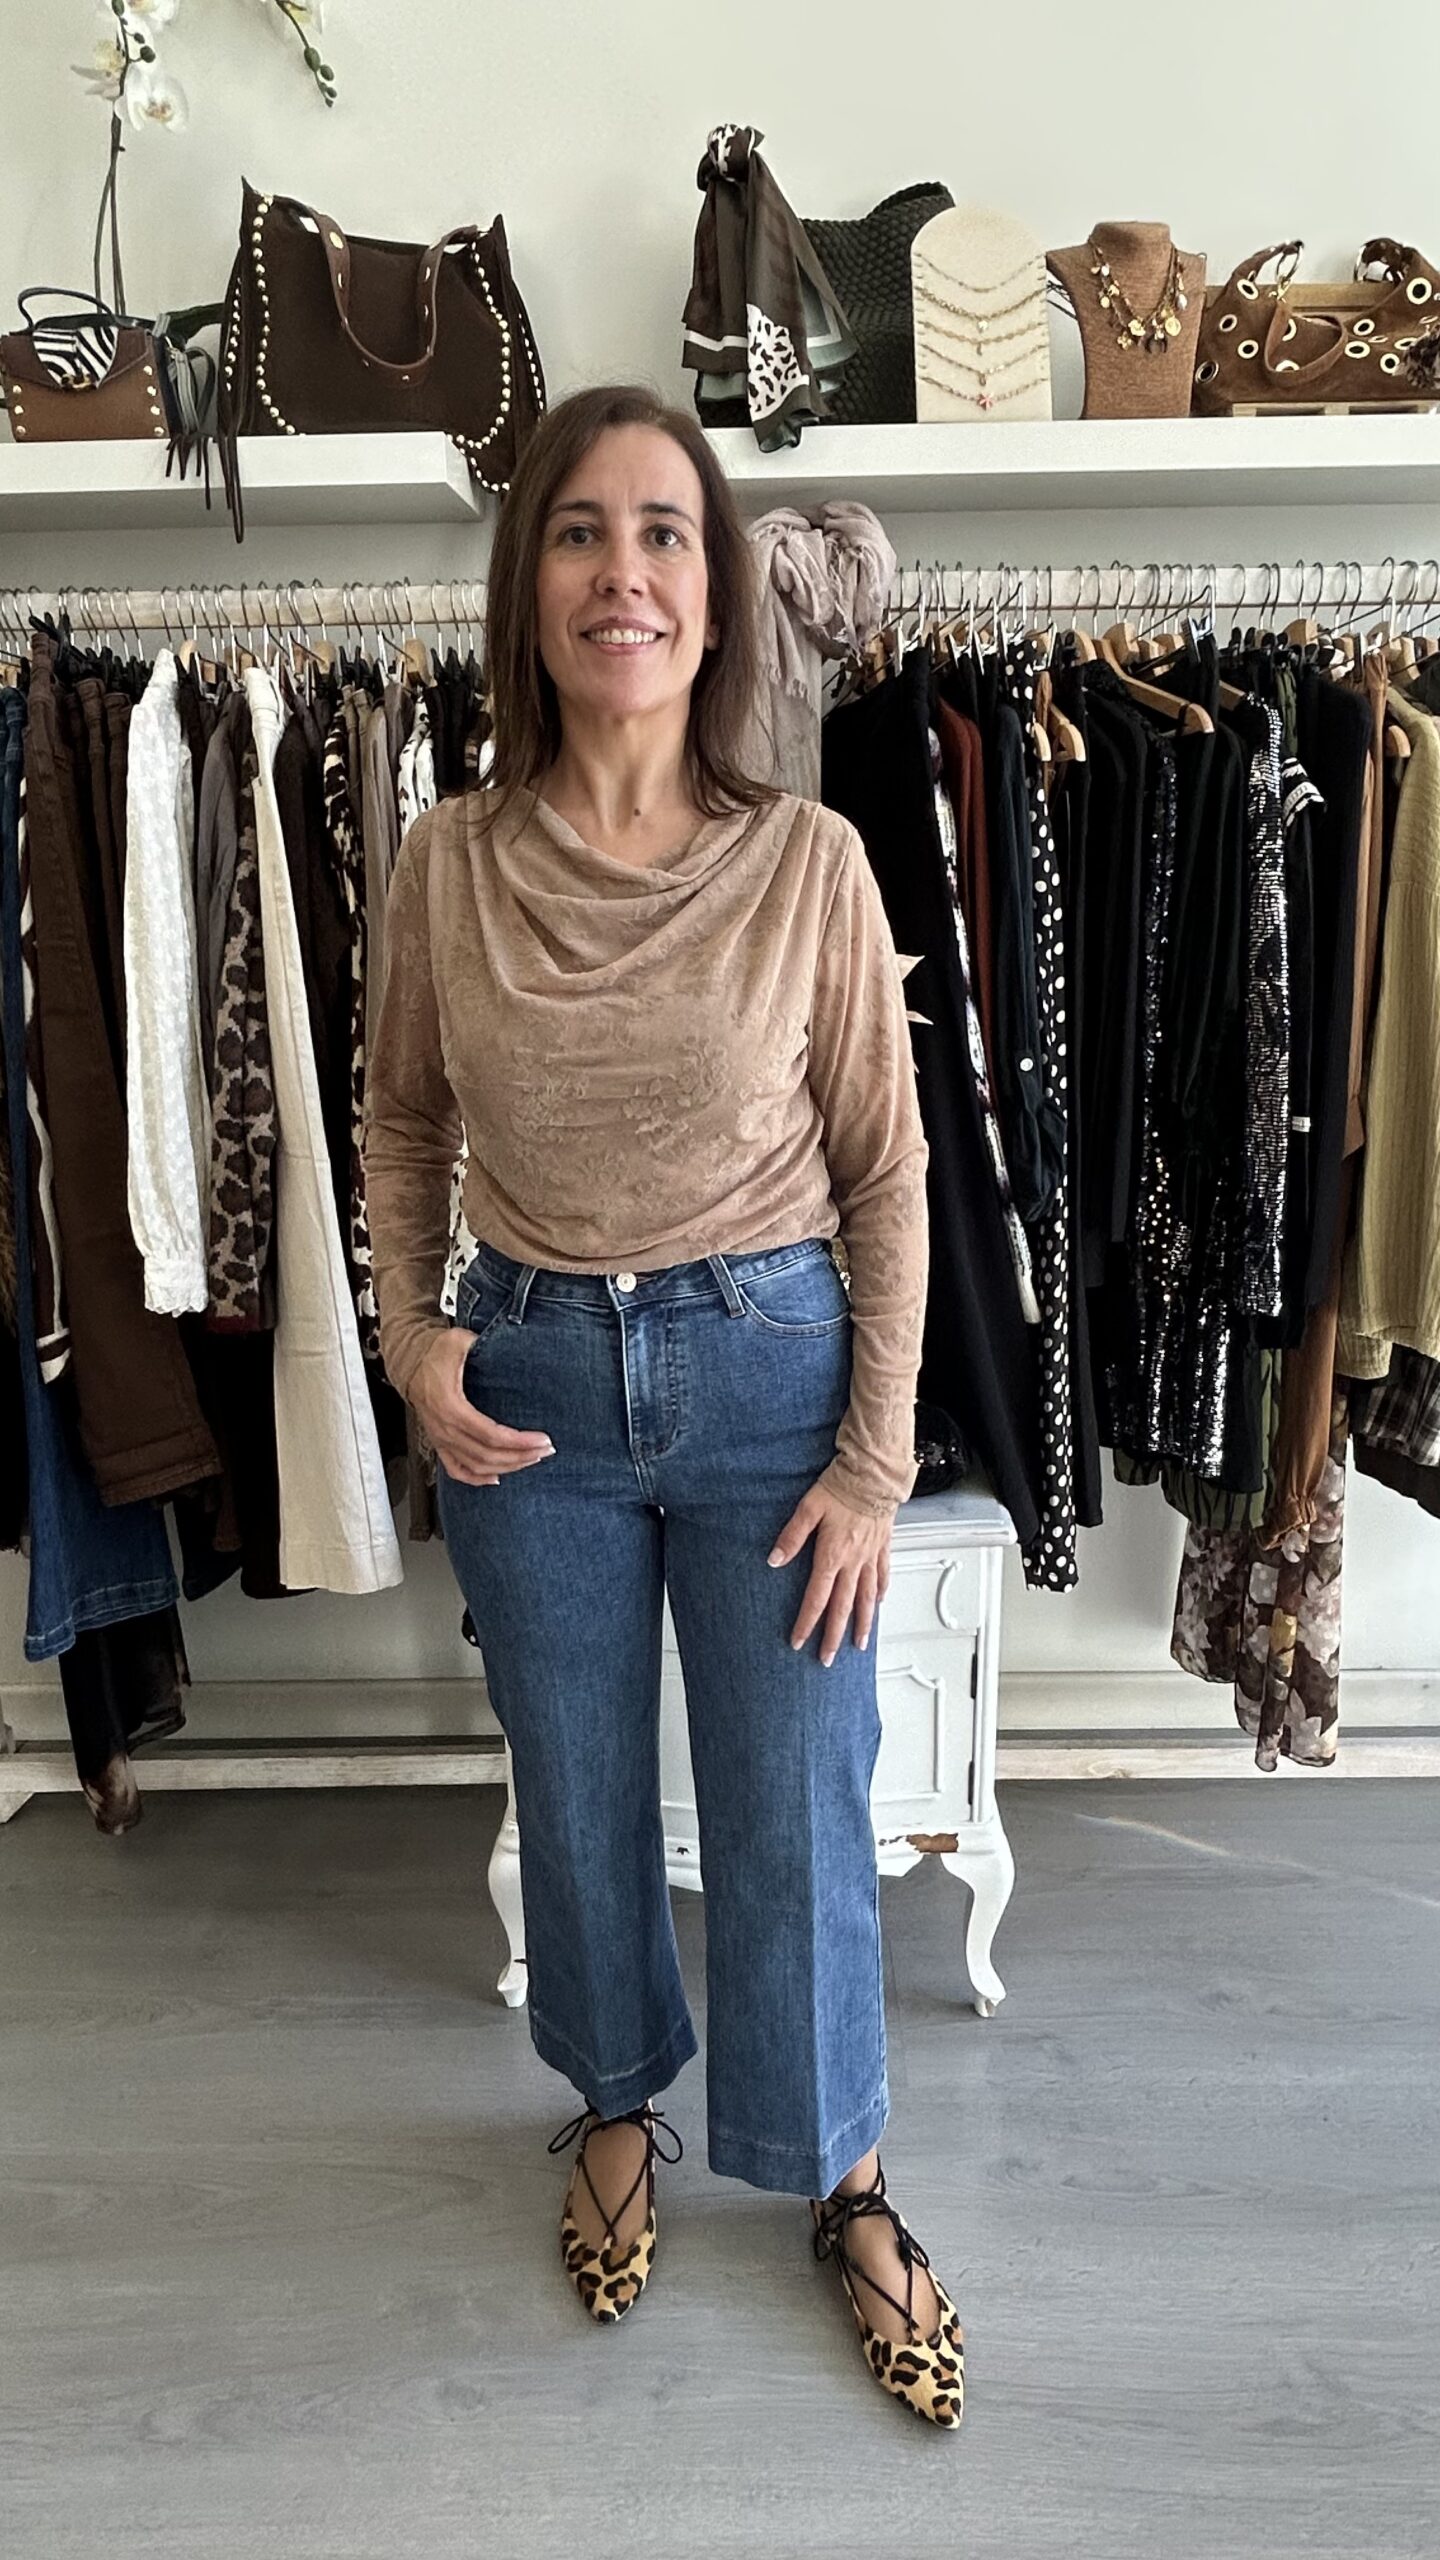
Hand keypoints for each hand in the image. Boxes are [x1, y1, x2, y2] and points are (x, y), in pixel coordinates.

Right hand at [410, 1327, 555, 1487]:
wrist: (410, 1363)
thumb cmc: (434, 1353)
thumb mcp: (458, 1341)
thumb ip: (481, 1344)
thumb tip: (511, 1346)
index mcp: (451, 1407)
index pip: (491, 1435)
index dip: (519, 1442)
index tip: (542, 1440)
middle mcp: (445, 1429)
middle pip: (488, 1456)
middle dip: (521, 1456)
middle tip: (546, 1450)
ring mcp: (440, 1439)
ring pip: (477, 1467)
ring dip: (507, 1467)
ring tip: (531, 1459)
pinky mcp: (439, 1443)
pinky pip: (457, 1470)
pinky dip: (477, 1479)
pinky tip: (496, 1478)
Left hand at [767, 1481, 894, 1666]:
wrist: (873, 1473)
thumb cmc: (841, 1487)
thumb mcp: (808, 1508)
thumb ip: (791, 1537)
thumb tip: (774, 1559)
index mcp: (832, 1556)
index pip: (816, 1598)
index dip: (806, 1623)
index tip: (798, 1642)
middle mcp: (854, 1562)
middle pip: (843, 1608)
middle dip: (834, 1636)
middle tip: (828, 1658)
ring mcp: (871, 1557)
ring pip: (867, 1598)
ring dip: (862, 1624)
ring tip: (859, 1644)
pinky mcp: (883, 1547)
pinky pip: (883, 1576)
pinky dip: (881, 1593)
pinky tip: (879, 1603)